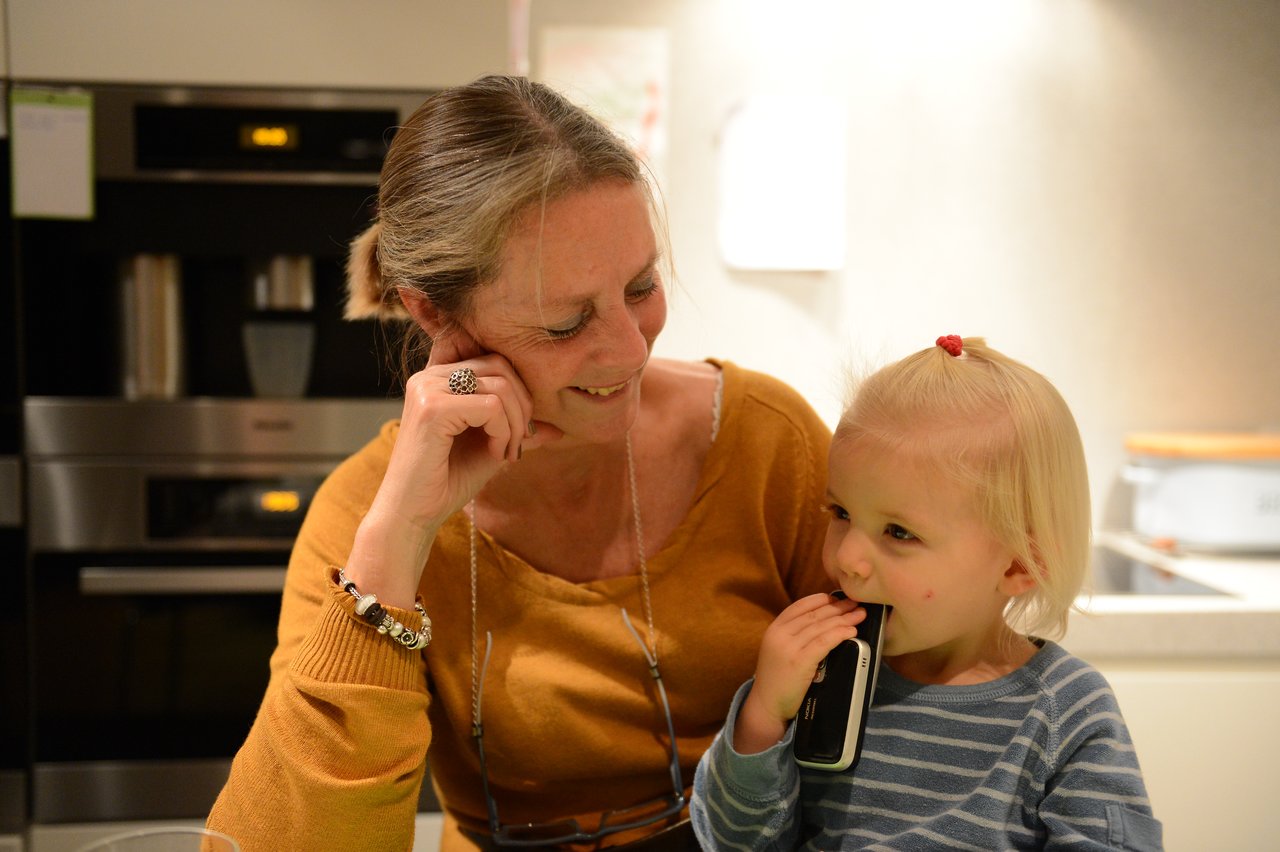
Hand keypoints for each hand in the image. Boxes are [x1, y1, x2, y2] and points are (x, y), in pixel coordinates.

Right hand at [346, 326, 560, 605]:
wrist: (414, 515)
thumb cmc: (447, 481)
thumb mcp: (491, 448)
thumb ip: (517, 431)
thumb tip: (556, 428)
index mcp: (438, 378)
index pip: (494, 359)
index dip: (517, 391)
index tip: (517, 429)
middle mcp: (428, 376)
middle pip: (501, 367)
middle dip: (522, 406)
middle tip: (518, 443)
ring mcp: (427, 389)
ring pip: (500, 386)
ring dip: (516, 423)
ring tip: (507, 452)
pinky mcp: (431, 408)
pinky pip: (491, 407)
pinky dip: (503, 433)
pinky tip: (495, 454)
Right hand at [732, 593, 863, 754]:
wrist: (766, 705)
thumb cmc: (777, 680)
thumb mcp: (779, 650)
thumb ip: (794, 636)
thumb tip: (823, 622)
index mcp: (775, 629)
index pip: (800, 606)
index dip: (821, 600)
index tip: (838, 598)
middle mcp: (780, 634)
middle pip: (814, 614)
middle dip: (838, 607)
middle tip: (855, 604)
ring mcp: (789, 647)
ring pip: (821, 626)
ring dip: (844, 618)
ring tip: (859, 615)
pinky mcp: (800, 661)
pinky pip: (824, 642)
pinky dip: (840, 634)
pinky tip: (851, 631)